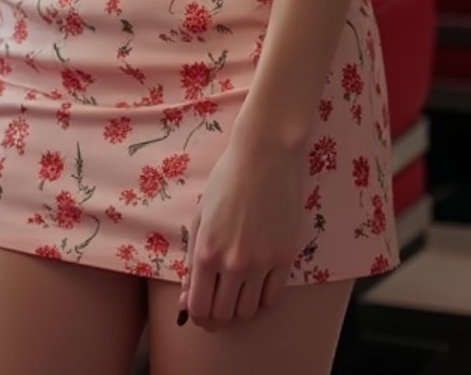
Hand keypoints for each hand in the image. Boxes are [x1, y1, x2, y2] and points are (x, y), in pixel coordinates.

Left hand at [178, 137, 305, 330]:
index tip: (200, 311)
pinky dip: (262, 299)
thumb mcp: (200, 218)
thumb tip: (186, 301)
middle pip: (223, 315)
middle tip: (219, 303)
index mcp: (206, 251)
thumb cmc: (227, 180)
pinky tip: (258, 284)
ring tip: (238, 292)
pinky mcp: (285, 257)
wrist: (266, 155)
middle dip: (217, 316)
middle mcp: (233, 263)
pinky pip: (273, 299)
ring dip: (240, 308)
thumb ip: (191, 261)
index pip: (198, 307)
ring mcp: (261, 262)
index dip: (197, 315)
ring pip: (248, 311)